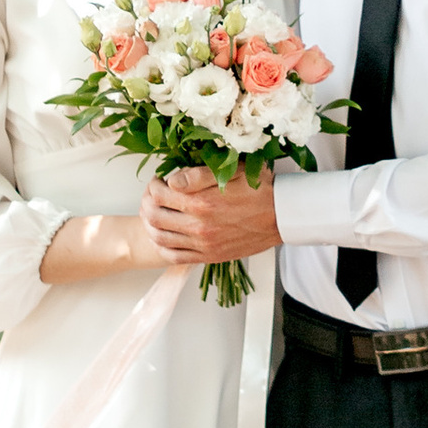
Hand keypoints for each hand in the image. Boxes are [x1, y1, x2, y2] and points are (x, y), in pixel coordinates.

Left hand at [146, 162, 281, 264]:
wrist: (280, 216)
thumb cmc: (258, 190)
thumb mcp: (232, 171)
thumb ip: (198, 175)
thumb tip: (172, 180)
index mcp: (202, 203)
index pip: (159, 194)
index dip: (153, 185)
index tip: (159, 180)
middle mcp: (199, 226)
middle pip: (154, 216)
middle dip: (147, 203)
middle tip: (152, 195)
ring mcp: (202, 244)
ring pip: (159, 237)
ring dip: (150, 224)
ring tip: (155, 213)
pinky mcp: (208, 256)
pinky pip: (173, 256)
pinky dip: (161, 245)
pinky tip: (163, 235)